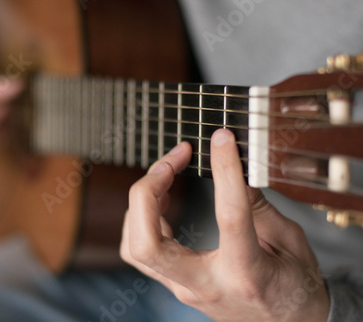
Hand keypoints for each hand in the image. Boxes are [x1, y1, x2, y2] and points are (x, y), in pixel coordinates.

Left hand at [120, 129, 329, 321]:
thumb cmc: (295, 286)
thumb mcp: (290, 240)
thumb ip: (257, 204)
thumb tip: (231, 167)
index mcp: (245, 273)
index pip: (229, 216)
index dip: (225, 170)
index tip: (221, 140)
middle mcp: (206, 285)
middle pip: (147, 244)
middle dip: (148, 191)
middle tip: (172, 159)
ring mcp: (184, 288)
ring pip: (134, 247)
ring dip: (141, 202)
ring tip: (166, 173)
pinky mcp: (176, 285)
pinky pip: (139, 251)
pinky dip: (141, 218)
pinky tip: (160, 200)